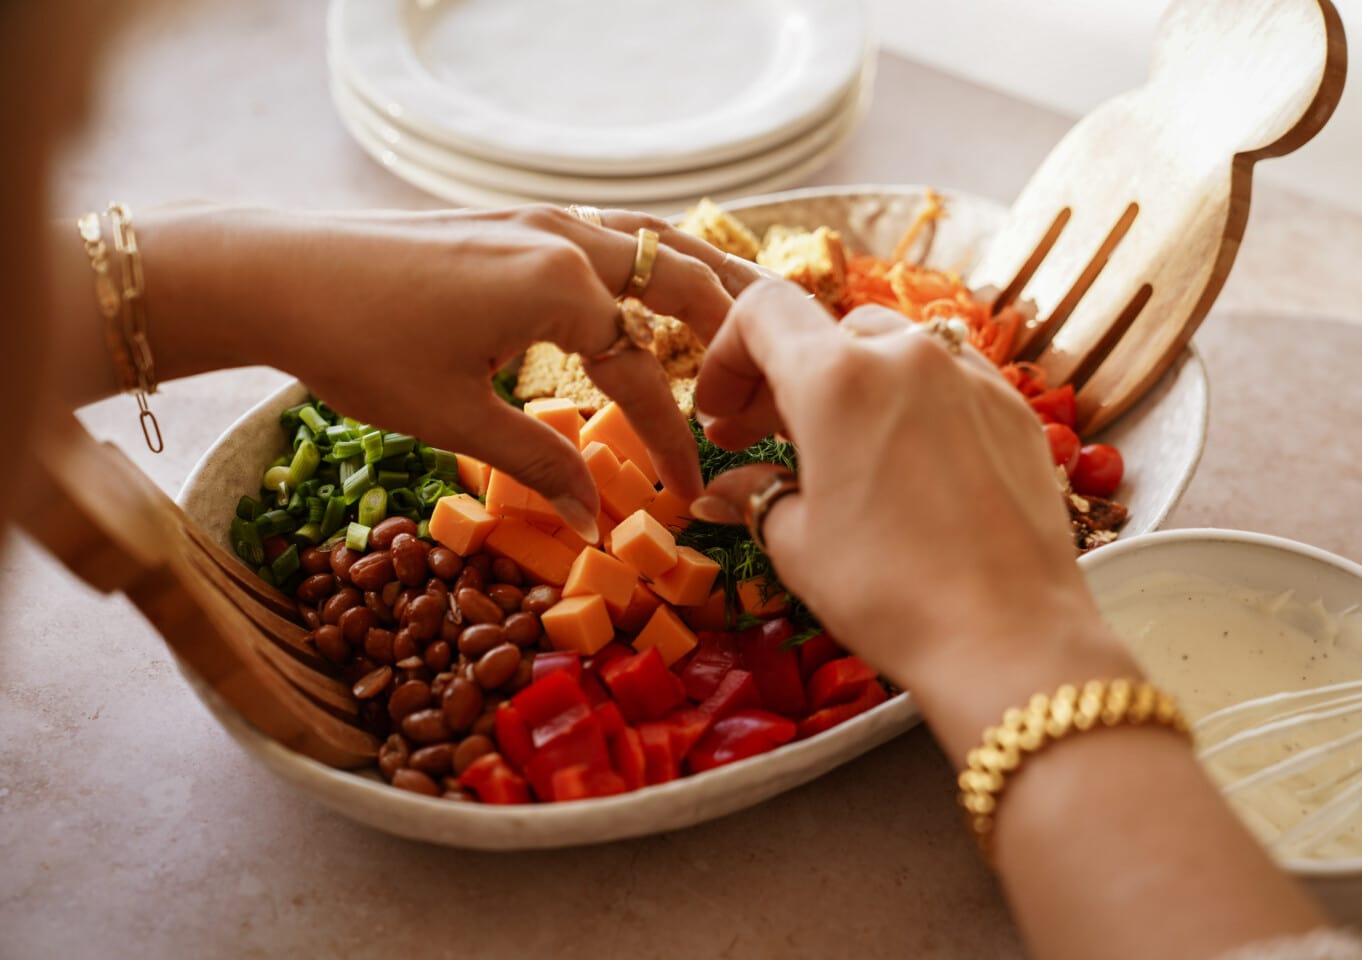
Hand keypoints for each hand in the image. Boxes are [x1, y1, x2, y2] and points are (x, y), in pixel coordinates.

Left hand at [139, 203, 767, 537]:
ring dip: (687, 281)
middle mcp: (562, 237)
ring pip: (644, 240)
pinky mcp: (508, 216)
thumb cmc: (360, 348)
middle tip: (751, 381)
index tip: (692, 485)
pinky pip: (601, 232)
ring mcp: (535, 217)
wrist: (274, 273)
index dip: (672, 436)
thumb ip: (539, 462)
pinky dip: (637, 261)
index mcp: (561, 287)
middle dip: (721, 333)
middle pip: (675, 278)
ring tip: (723, 322)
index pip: (644, 371)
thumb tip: (595, 519)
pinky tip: (636, 289)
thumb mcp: (454, 419)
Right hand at [691, 281, 1125, 700]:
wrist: (1011, 639)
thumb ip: (755, 496)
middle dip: (785, 378)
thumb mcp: (798, 545)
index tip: (720, 411)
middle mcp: (908, 356)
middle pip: (827, 333)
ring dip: (851, 385)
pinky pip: (948, 380)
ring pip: (892, 349)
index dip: (727, 355)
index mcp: (838, 378)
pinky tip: (904, 461)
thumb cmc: (891, 594)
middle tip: (759, 438)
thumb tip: (724, 493)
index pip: (764, 313)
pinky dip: (912, 402)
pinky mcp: (1013, 410)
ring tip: (837, 449)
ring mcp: (971, 376)